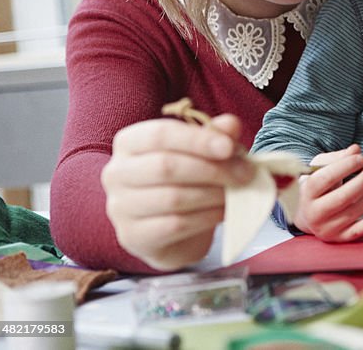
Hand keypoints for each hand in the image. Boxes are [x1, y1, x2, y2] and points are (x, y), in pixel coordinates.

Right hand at [101, 114, 254, 270]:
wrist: (173, 231)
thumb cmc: (185, 181)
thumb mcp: (202, 152)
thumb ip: (216, 136)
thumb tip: (231, 125)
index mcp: (129, 142)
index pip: (160, 134)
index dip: (197, 140)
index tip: (229, 147)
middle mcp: (117, 173)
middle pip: (166, 166)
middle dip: (213, 169)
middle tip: (245, 173)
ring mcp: (120, 207)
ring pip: (172, 198)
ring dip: (213, 194)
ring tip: (237, 192)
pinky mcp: (133, 236)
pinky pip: (175, 225)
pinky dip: (206, 217)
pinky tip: (223, 212)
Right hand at [291, 145, 362, 241]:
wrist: (306, 214)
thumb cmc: (317, 187)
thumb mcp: (320, 168)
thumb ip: (337, 157)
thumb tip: (355, 150)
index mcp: (307, 192)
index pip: (325, 179)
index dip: (345, 167)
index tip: (361, 158)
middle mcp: (314, 212)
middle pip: (342, 197)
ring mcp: (327, 228)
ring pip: (354, 212)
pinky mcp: (339, 238)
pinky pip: (358, 231)